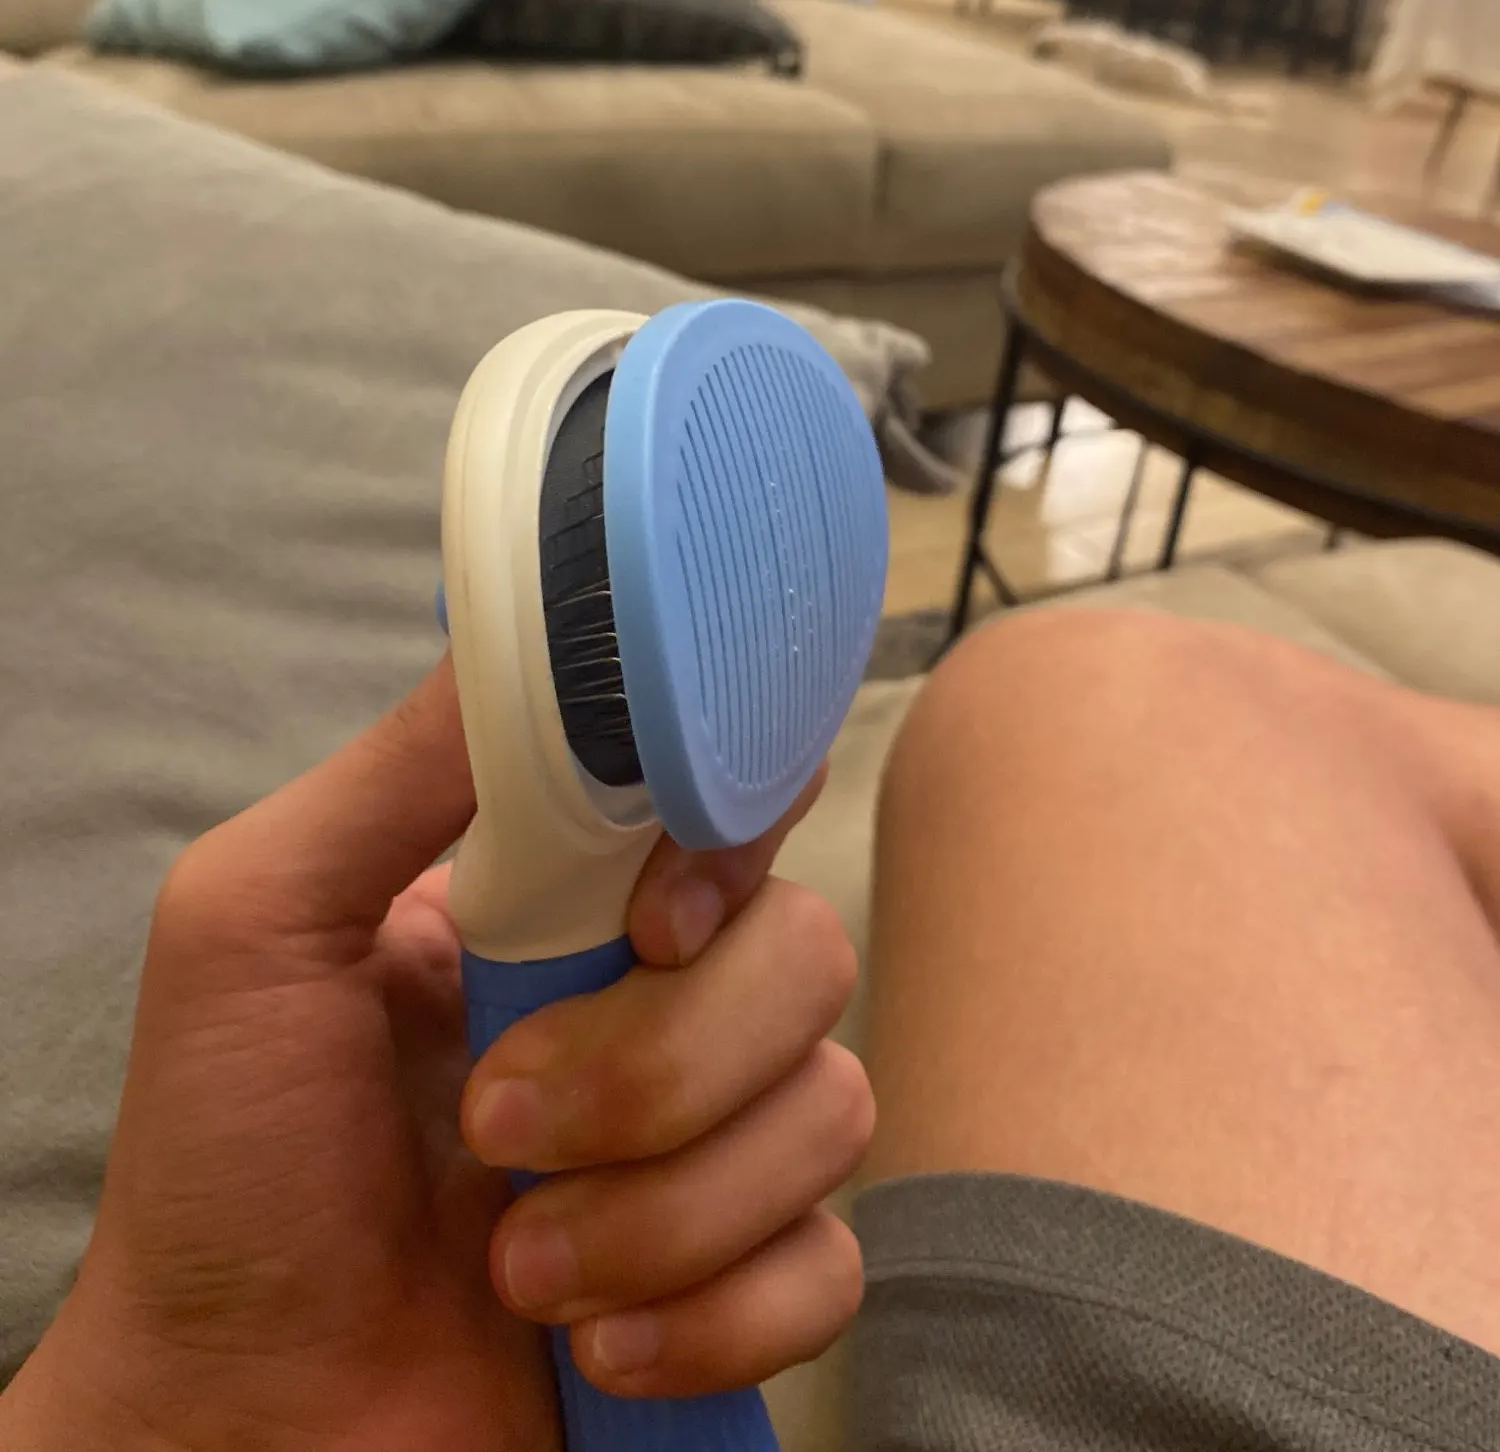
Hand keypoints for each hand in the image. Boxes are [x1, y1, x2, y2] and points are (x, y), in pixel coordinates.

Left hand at [2, 661, 870, 1451]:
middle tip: (494, 1132)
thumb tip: (547, 626)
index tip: (654, 920)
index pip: (732, 800)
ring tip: (513, 1265)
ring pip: (830, 1111)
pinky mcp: (738, 1284)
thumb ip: (406, 769)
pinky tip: (587, 1346)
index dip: (727, 840)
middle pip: (807, 953)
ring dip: (659, 1212)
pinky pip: (829, 1270)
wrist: (236, 1421)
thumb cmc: (226, 1169)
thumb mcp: (259, 920)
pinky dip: (708, 1318)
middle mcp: (654, 1001)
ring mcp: (706, 1145)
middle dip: (654, 1069)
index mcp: (564, 899)